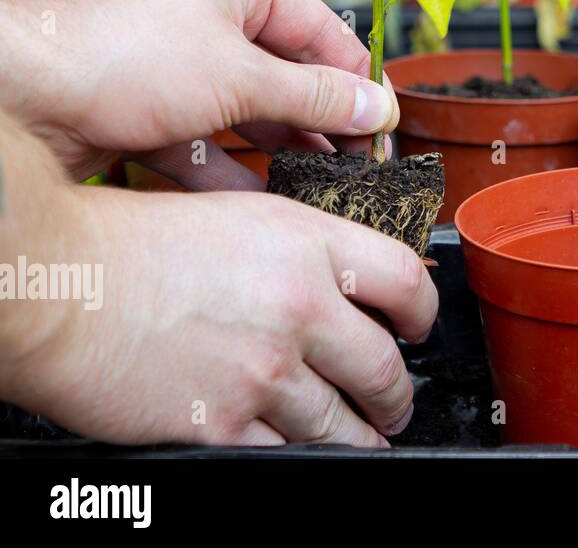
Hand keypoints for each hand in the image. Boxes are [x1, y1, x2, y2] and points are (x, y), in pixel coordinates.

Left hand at [0, 0, 397, 185]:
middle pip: (286, 72)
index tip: (384, 126)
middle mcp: (205, 12)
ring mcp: (174, 60)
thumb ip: (318, 97)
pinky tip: (260, 204)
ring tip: (321, 188)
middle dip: (321, 122)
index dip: (358, 79)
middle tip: (358, 164)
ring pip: (247, 110)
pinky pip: (206, 137)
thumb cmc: (122, 59)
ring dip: (282, 150)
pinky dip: (231, 169)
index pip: (322, 28)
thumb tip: (379, 110)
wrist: (19, 97)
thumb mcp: (241, 78)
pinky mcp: (147, 105)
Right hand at [1, 182, 437, 446]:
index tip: (419, 327)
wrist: (60, 287)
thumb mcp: (237, 214)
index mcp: (308, 245)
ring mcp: (264, 370)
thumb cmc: (129, 243)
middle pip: (384, 366)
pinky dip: (298, 456)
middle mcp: (298, 307)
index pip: (405, 280)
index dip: (425, 312)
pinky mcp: (224, 424)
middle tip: (395, 401)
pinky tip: (299, 450)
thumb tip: (339, 276)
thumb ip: (299, 247)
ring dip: (359, 435)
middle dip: (397, 394)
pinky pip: (286, 455)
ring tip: (361, 437)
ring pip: (342, 423)